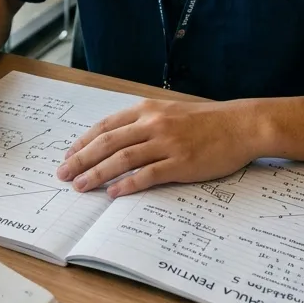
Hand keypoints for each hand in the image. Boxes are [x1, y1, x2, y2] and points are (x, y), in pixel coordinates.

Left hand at [55, 98, 260, 197]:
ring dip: (97, 174)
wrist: (240, 125)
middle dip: (81, 159)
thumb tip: (117, 139)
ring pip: (122, 159)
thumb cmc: (205, 121)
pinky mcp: (181, 163)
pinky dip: (127, 184)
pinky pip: (148, 175)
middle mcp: (152, 124)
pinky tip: (114, 193)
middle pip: (107, 142)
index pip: (106, 126)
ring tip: (80, 186)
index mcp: (147, 109)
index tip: (68, 154)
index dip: (84, 141)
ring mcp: (166, 143)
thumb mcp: (169, 111)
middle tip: (63, 173)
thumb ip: (144, 122)